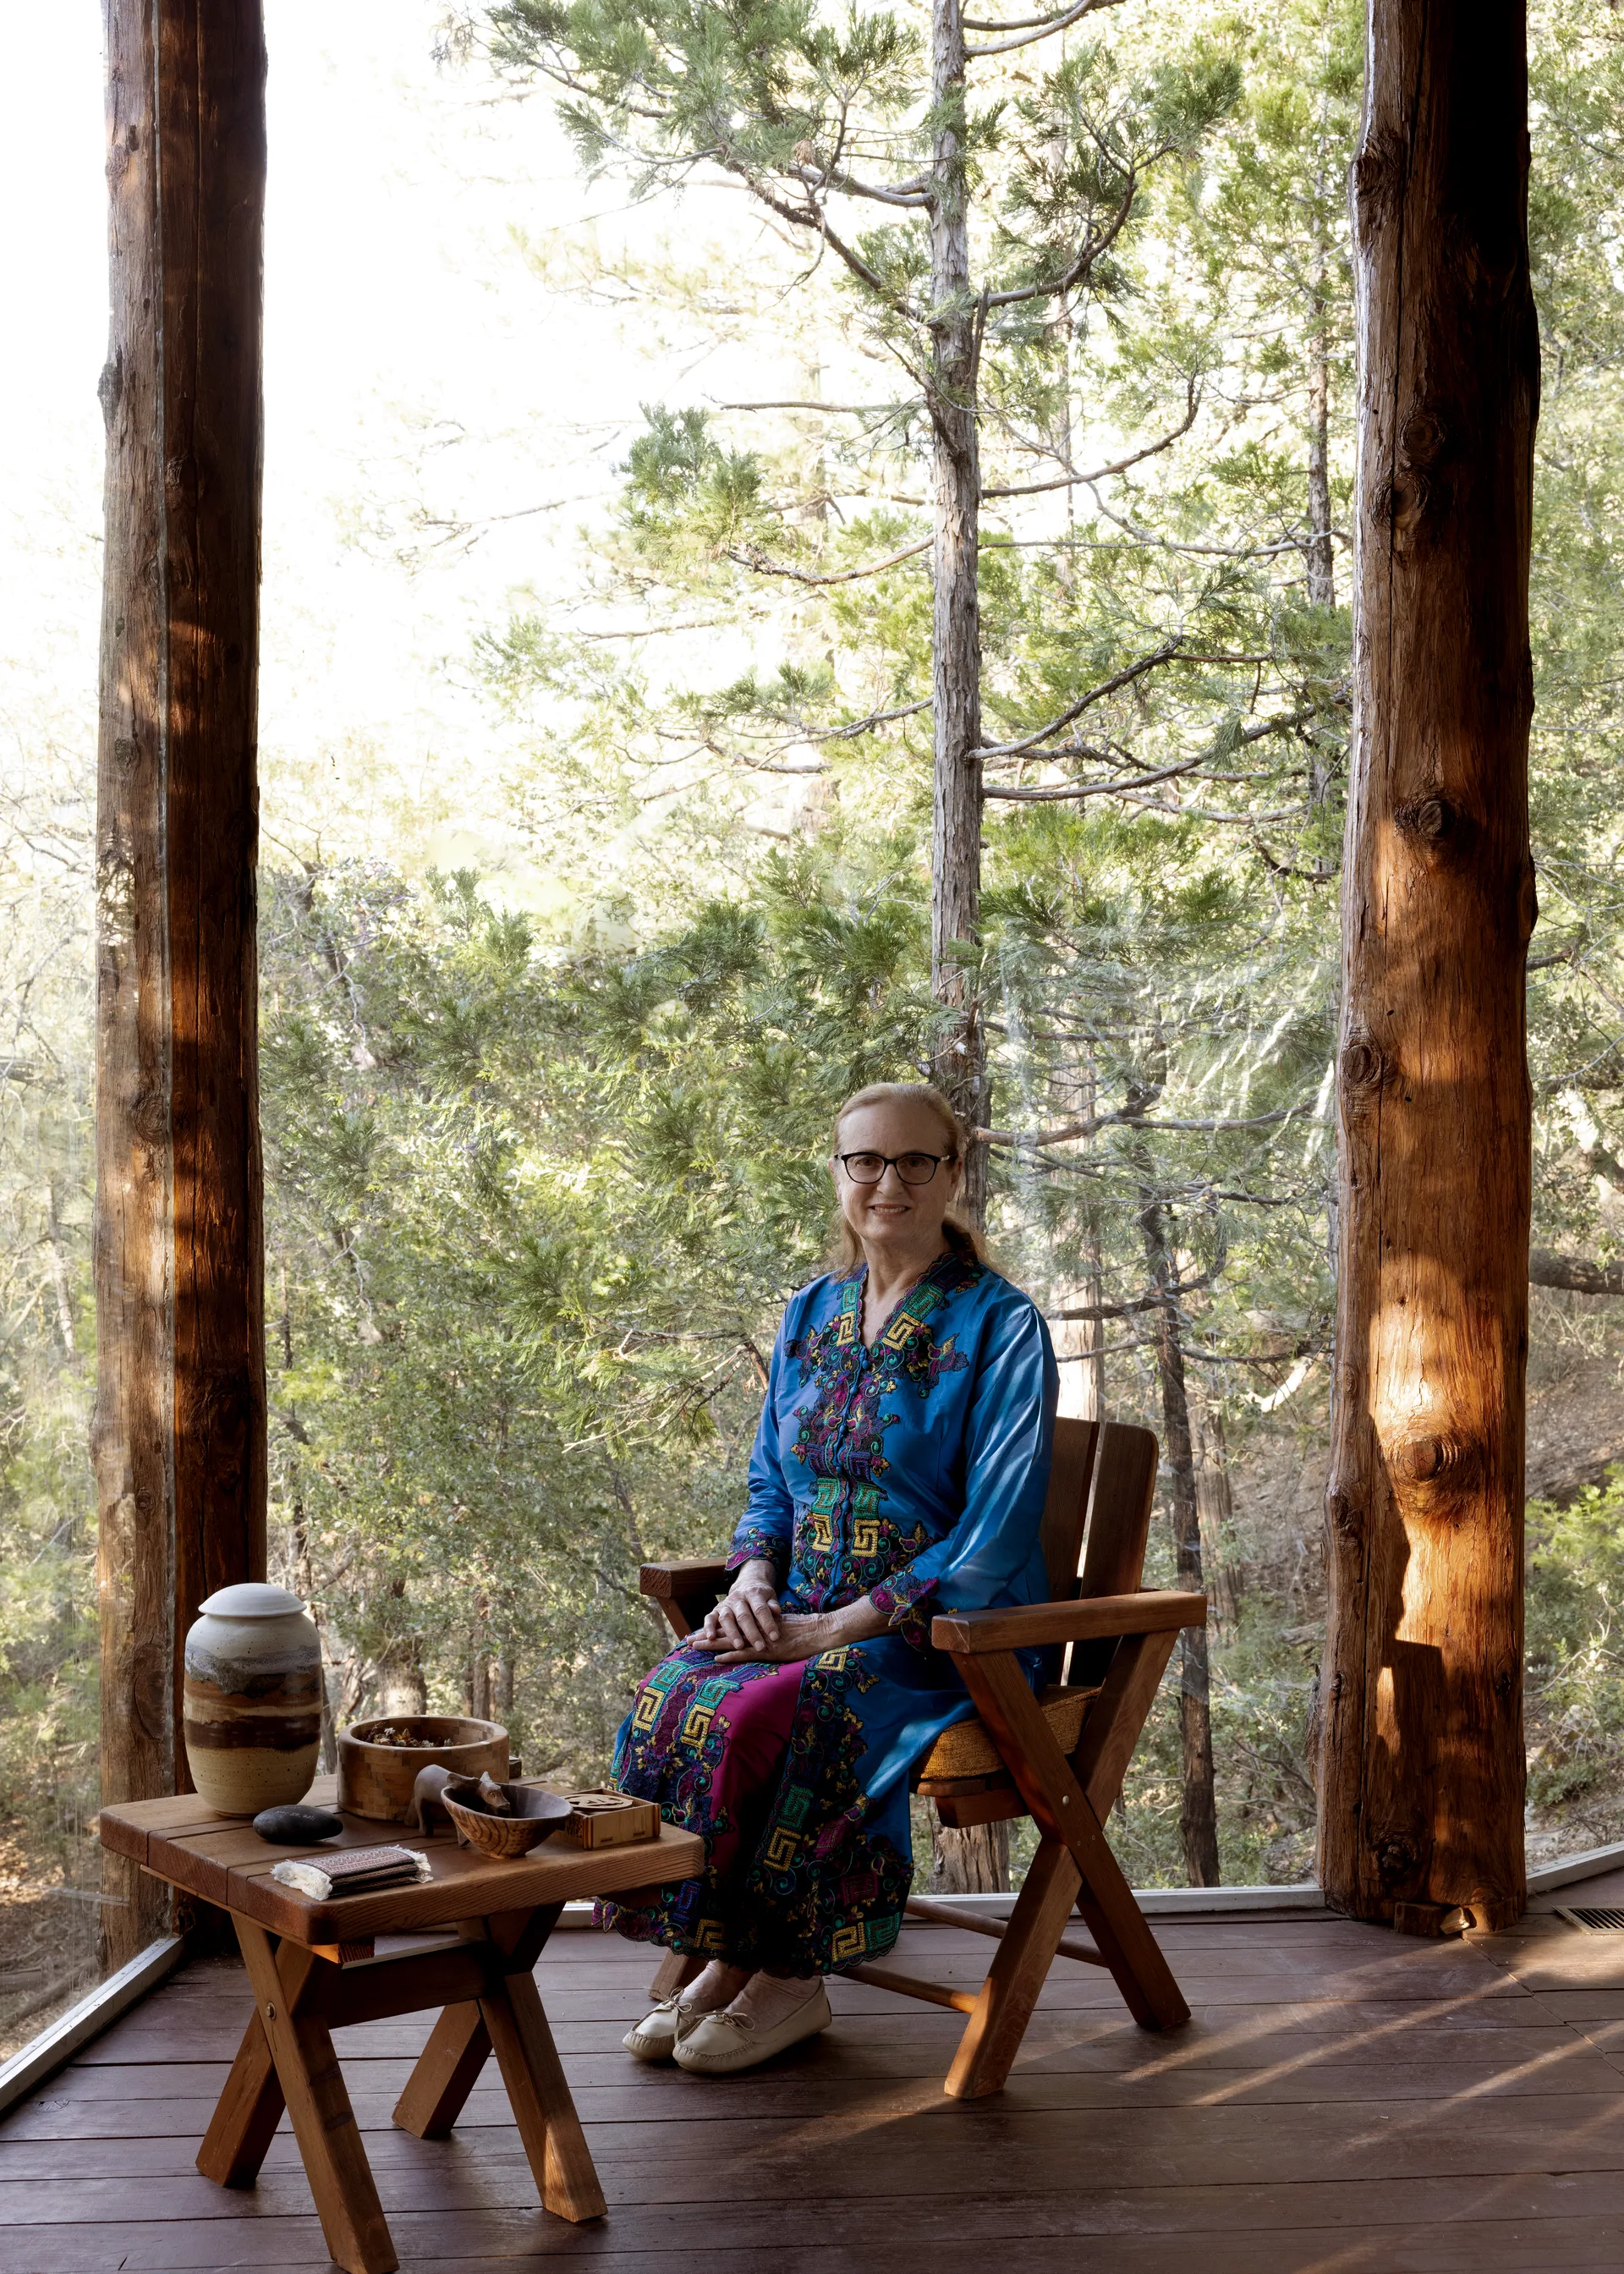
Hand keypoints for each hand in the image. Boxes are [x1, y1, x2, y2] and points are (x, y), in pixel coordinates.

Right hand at [692, 1560, 782, 1654]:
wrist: (746, 1584)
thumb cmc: (761, 1596)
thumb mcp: (770, 1596)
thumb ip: (772, 1604)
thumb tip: (776, 1611)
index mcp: (753, 1594)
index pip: (761, 1609)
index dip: (768, 1623)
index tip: (775, 1637)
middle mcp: (738, 1598)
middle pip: (744, 1616)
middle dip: (752, 1633)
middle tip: (760, 1647)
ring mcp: (725, 1604)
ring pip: (726, 1618)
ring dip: (732, 1633)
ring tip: (739, 1647)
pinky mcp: (715, 1610)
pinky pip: (709, 1618)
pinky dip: (708, 1627)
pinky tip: (711, 1638)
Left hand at [701, 1610, 834, 1668]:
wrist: (821, 1630)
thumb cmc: (806, 1630)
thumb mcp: (783, 1626)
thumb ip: (770, 1629)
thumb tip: (762, 1633)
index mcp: (759, 1624)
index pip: (733, 1625)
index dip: (716, 1628)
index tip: (700, 1631)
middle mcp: (757, 1630)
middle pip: (727, 1631)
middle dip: (706, 1636)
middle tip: (687, 1640)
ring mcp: (762, 1640)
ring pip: (731, 1641)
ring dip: (711, 1644)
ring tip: (694, 1646)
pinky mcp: (769, 1651)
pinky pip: (747, 1654)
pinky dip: (731, 1657)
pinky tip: (717, 1659)